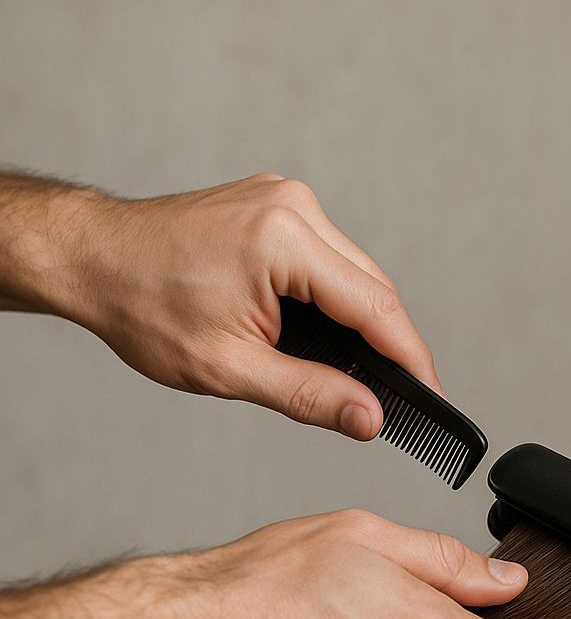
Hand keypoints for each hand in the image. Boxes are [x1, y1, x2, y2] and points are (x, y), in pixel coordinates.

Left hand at [2, 172, 438, 438]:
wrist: (89, 258)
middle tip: (405, 398)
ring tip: (369, 370)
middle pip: (372, 285)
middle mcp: (293, 207)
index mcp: (283, 241)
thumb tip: (370, 418)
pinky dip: (337, 294)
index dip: (412, 358)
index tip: (434, 397)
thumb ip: (309, 395)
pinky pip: (329, 255)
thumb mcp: (227, 367)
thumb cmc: (141, 306)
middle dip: (392, 343)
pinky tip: (332, 329)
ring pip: (354, 270)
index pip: (375, 306)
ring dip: (364, 318)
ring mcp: (286, 200)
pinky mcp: (277, 204)